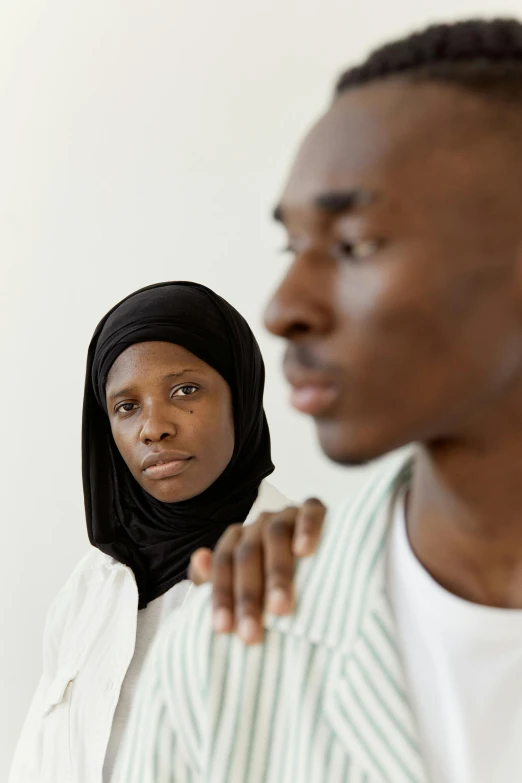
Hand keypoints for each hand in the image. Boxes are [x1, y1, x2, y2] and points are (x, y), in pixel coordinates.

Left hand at [188, 499, 325, 644]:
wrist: (325, 561)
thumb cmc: (275, 582)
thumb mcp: (244, 587)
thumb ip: (215, 579)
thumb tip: (200, 559)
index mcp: (237, 541)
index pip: (223, 564)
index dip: (221, 596)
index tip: (223, 629)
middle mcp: (258, 524)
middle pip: (247, 555)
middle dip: (248, 596)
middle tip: (252, 633)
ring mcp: (286, 514)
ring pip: (275, 536)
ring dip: (276, 572)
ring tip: (280, 606)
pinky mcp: (314, 509)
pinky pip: (310, 512)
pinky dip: (306, 529)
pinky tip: (305, 551)